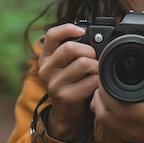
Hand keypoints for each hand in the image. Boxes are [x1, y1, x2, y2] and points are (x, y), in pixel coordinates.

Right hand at [38, 23, 98, 140]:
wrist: (65, 113)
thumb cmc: (69, 84)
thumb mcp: (63, 66)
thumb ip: (71, 51)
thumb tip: (92, 36)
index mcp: (45, 58)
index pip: (52, 35)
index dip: (68, 29)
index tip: (81, 31)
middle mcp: (46, 69)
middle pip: (71, 48)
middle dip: (89, 51)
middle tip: (93, 58)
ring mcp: (55, 84)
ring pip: (84, 63)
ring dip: (96, 67)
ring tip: (95, 73)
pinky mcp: (66, 96)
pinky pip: (91, 81)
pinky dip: (98, 81)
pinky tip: (95, 84)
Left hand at [90, 48, 143, 142]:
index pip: (116, 106)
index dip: (105, 92)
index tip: (105, 78)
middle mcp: (135, 126)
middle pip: (103, 114)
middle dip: (98, 97)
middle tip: (101, 83)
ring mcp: (130, 134)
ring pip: (102, 122)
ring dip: (99, 106)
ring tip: (103, 92)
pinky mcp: (128, 137)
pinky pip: (107, 127)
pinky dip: (103, 115)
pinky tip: (108, 105)